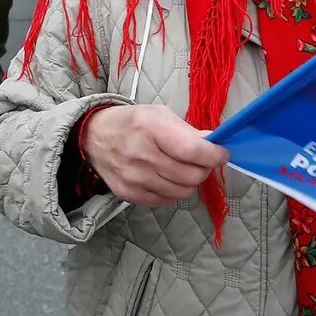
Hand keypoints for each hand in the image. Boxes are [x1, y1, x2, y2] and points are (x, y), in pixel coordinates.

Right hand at [82, 105, 229, 206]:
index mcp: (150, 128)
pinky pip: (167, 201)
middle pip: (192, 176)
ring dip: (188, 181)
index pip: (194, 151)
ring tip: (180, 168)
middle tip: (199, 160)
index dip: (215, 155)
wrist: (94, 138)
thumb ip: (188, 131)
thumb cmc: (131, 122)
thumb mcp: (159, 114)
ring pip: (182, 192)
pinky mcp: (129, 194)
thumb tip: (214, 144)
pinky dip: (172, 191)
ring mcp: (134, 178)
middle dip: (203, 168)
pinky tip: (164, 177)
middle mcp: (141, 155)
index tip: (221, 153)